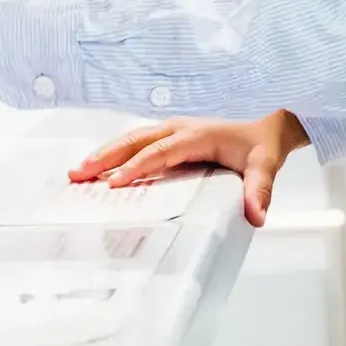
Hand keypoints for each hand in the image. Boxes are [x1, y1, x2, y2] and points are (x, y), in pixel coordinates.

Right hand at [70, 112, 305, 227]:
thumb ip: (260, 190)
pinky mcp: (169, 137)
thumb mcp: (265, 166)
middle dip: (106, 156)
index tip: (113, 183)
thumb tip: (256, 216)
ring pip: (131, 140)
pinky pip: (137, 144)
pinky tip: (97, 170)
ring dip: (104, 154)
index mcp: (196, 136)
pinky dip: (115, 155)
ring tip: (77, 173)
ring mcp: (172, 131)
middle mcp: (179, 129)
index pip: (160, 152)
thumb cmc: (262, 147)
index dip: (137, 166)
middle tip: (78, 174)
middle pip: (136, 140)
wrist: (268, 129)